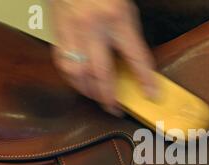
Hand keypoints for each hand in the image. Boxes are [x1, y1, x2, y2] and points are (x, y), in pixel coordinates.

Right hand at [51, 0, 155, 115]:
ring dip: (88, 91)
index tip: (152, 96)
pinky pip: (62, 63)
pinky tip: (79, 83)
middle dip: (108, 97)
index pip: (136, 57)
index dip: (145, 80)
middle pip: (101, 74)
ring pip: (78, 73)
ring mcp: (72, 30)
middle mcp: (93, 26)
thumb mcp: (126, 9)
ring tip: (97, 98)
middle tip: (114, 109)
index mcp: (117, 17)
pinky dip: (71, 78)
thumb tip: (135, 66)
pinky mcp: (56, 31)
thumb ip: (129, 36)